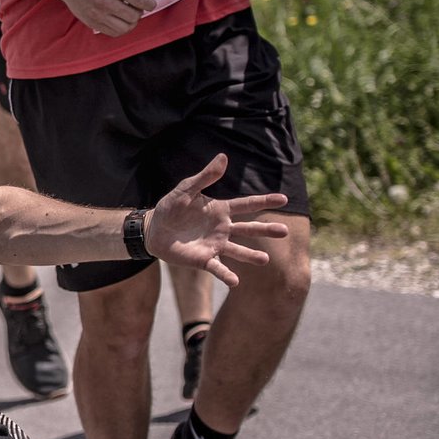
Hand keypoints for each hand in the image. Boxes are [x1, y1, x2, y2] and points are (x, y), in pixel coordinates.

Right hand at [47, 0, 161, 36]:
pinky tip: (120, 18)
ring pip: (126, 27)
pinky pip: (114, 32)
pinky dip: (122, 27)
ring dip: (132, 21)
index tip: (149, 1)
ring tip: (128, 12)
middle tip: (135, 5)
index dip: (151, 3)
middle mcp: (104, 0)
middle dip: (140, 11)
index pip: (142, 0)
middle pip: (135, 15)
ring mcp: (97, 13)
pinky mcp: (92, 22)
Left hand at [145, 155, 290, 285]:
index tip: (284, 199)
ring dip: (251, 256)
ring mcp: (215, 245)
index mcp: (221, 210)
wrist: (153, 230)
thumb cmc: (170, 208)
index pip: (247, 204)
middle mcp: (223, 229)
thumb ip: (205, 176)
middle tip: (285, 231)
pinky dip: (226, 275)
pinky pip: (217, 268)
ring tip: (264, 260)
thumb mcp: (185, 189)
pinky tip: (235, 281)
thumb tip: (223, 157)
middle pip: (249, 229)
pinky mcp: (203, 260)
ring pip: (238, 251)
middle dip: (266, 230)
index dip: (265, 201)